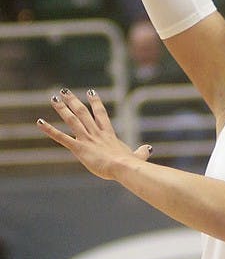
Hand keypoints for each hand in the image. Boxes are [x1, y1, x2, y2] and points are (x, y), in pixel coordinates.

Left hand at [37, 89, 151, 179]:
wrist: (124, 167)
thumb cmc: (130, 164)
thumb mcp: (137, 156)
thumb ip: (142, 152)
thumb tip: (149, 148)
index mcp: (108, 134)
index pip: (101, 114)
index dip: (95, 102)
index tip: (90, 92)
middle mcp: (96, 133)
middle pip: (83, 113)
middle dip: (73, 101)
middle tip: (65, 91)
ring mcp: (87, 139)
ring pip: (72, 120)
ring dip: (62, 109)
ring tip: (54, 98)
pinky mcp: (79, 148)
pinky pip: (61, 137)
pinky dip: (50, 130)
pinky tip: (39, 122)